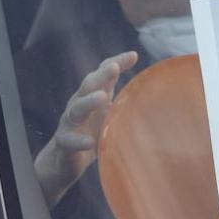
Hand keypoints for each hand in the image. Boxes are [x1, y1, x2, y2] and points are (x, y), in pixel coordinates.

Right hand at [35, 51, 138, 205]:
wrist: (63, 162)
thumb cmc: (90, 134)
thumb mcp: (109, 117)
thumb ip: (125, 104)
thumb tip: (155, 97)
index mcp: (92, 96)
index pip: (102, 74)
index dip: (116, 62)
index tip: (133, 55)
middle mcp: (79, 104)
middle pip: (88, 85)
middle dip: (102, 75)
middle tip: (114, 67)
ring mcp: (70, 123)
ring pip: (76, 108)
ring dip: (89, 101)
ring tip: (102, 97)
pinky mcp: (63, 143)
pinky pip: (69, 139)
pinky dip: (79, 140)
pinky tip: (90, 142)